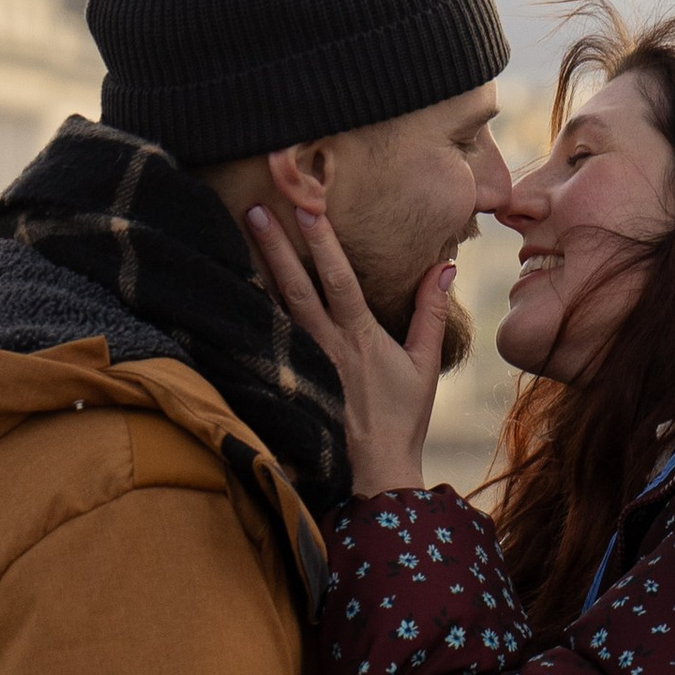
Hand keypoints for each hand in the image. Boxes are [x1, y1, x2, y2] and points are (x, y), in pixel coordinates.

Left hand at [246, 199, 456, 498]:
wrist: (373, 469)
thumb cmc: (402, 416)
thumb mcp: (426, 363)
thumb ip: (431, 313)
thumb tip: (443, 267)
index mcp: (360, 337)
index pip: (339, 279)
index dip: (323, 242)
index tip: (309, 206)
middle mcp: (326, 344)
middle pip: (295, 286)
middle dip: (275, 244)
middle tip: (255, 206)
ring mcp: (303, 361)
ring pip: (274, 306)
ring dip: (258, 268)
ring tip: (240, 232)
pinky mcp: (288, 377)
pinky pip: (267, 336)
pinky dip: (249, 309)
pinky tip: (231, 284)